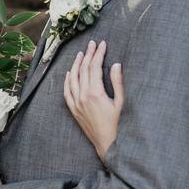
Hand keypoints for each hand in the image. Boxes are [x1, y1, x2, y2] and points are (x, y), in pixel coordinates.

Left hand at [63, 40, 124, 158]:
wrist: (107, 144)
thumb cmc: (118, 125)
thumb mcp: (121, 103)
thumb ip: (118, 83)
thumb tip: (115, 65)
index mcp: (95, 93)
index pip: (95, 67)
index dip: (98, 54)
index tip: (102, 44)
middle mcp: (83, 96)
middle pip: (84, 70)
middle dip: (88, 55)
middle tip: (92, 44)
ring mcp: (76, 103)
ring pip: (73, 78)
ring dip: (77, 64)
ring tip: (81, 54)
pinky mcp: (74, 110)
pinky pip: (67, 92)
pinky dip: (67, 80)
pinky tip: (70, 73)